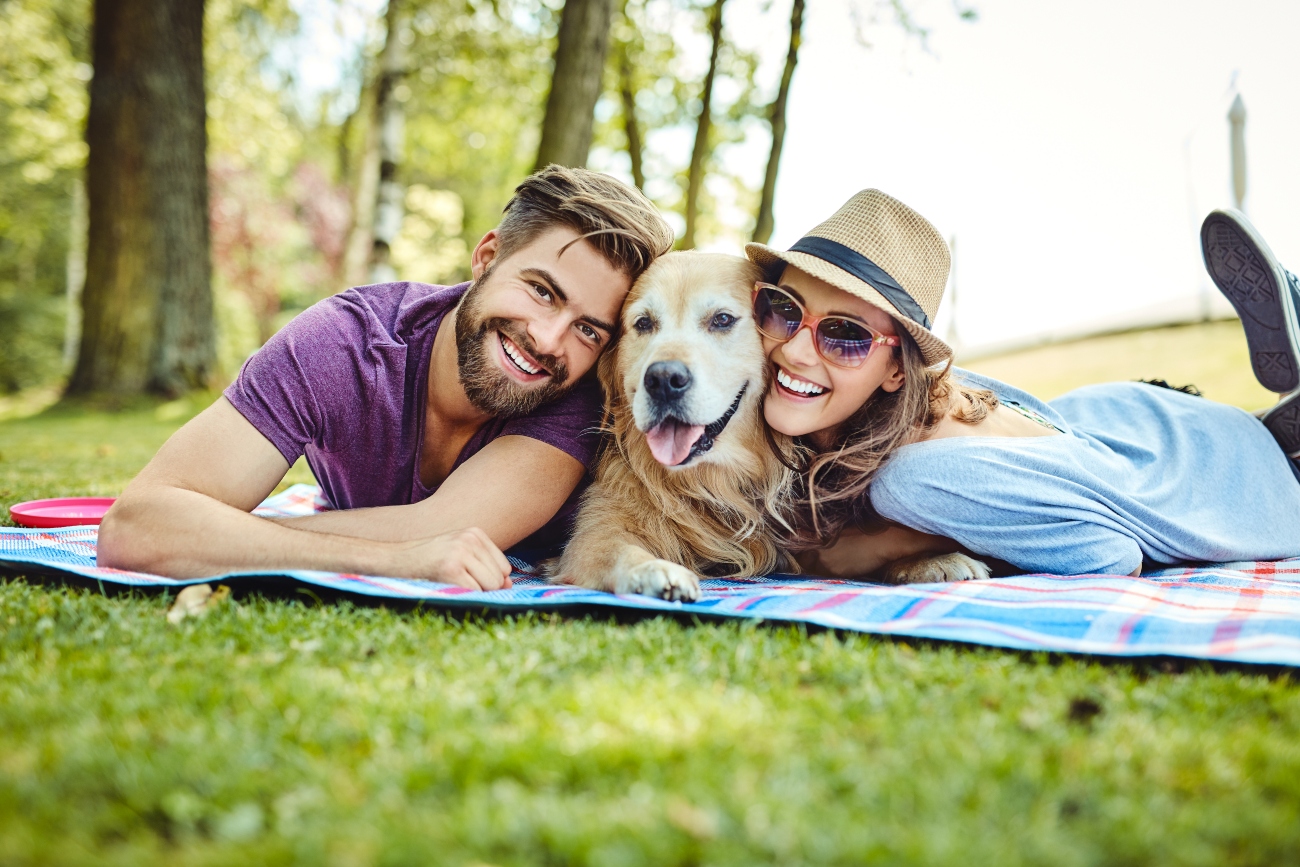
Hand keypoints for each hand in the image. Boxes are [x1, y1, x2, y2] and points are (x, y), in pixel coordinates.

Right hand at [389, 527, 513, 589]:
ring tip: (451, 584)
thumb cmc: (426, 561)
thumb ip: (484, 566)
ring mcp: (460, 552)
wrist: (392, 559)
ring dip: (473, 593)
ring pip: (490, 586)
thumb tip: (509, 584)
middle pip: (499, 578)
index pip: (504, 567)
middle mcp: (470, 539)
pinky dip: (463, 597)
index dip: (492, 581)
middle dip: (484, 589)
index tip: (471, 581)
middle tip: (458, 584)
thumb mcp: (458, 553)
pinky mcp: (450, 569)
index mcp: (474, 533)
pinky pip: (474, 592)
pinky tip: (446, 588)